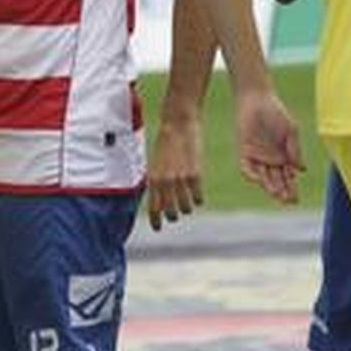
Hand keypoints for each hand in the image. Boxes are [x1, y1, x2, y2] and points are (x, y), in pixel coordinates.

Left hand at [146, 114, 204, 230]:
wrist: (178, 122)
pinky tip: (197, 195)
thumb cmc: (166, 141)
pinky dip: (198, 199)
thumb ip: (157, 180)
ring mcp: (180, 179)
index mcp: (153, 178)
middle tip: (176, 213)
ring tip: (187, 203)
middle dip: (173, 215)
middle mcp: (165, 182)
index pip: (153, 208)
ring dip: (186, 208)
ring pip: (185, 208)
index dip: (156, 221)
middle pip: (170, 212)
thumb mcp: (156, 162)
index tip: (158, 228)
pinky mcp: (195, 175)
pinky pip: (198, 198)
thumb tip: (159, 198)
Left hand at [235, 89, 304, 203]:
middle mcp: (271, 160)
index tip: (296, 199)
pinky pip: (247, 167)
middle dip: (283, 192)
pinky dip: (251, 175)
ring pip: (264, 177)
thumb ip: (295, 149)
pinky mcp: (245, 151)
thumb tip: (301, 170)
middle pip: (277, 181)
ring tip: (277, 194)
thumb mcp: (291, 131)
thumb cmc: (276, 112)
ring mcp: (258, 157)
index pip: (289, 178)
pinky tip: (259, 179)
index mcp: (284, 157)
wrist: (257, 99)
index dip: (292, 189)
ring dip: (269, 187)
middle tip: (288, 201)